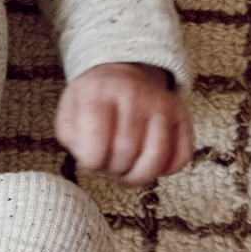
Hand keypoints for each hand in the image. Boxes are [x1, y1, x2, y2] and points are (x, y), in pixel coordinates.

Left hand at [55, 62, 192, 187]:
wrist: (122, 75)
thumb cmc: (93, 101)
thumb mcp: (69, 112)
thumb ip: (72, 137)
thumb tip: (91, 159)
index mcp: (99, 91)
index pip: (96, 137)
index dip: (92, 162)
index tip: (91, 162)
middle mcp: (134, 93)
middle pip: (126, 151)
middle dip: (114, 170)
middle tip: (109, 166)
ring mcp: (161, 103)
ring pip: (156, 156)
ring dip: (139, 176)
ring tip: (127, 173)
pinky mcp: (181, 115)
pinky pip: (181, 156)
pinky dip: (166, 171)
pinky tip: (148, 165)